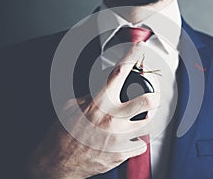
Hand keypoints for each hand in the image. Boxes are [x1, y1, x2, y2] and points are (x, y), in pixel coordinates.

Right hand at [28, 43, 159, 178]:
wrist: (58, 163)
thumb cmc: (62, 135)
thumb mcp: (70, 108)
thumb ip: (89, 97)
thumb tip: (102, 92)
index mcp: (98, 104)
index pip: (118, 73)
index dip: (131, 56)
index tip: (139, 48)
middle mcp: (111, 119)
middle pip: (146, 101)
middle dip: (153, 97)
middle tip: (152, 97)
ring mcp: (119, 138)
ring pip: (148, 125)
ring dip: (144, 122)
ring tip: (136, 122)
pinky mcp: (121, 154)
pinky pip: (140, 145)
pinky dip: (136, 142)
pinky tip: (127, 141)